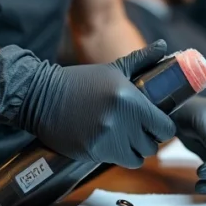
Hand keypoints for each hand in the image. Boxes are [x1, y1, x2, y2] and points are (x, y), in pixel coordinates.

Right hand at [0, 40, 176, 167]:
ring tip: (124, 138)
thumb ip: (142, 60)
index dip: (163, 127)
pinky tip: (109, 142)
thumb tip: (163, 44)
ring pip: (137, 158)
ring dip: (134, 150)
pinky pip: (117, 161)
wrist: (41, 96)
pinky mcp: (91, 152)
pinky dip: (117, 155)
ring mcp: (105, 138)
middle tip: (138, 130)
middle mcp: (120, 120)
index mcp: (129, 99)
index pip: (165, 127)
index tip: (156, 123)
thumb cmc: (81, 81)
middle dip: (148, 138)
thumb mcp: (113, 69)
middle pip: (152, 145)